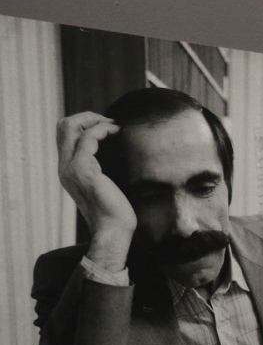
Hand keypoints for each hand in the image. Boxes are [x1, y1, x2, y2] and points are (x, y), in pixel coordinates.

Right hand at [57, 113, 134, 270]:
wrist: (113, 229)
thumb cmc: (116, 210)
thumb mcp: (105, 185)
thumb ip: (102, 169)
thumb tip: (116, 154)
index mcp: (68, 169)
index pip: (65, 135)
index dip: (83, 124)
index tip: (107, 126)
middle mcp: (64, 166)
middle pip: (63, 126)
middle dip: (86, 116)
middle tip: (109, 121)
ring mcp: (71, 167)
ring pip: (71, 127)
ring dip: (94, 120)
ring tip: (114, 125)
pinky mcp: (84, 168)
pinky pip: (89, 137)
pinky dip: (102, 129)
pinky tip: (116, 132)